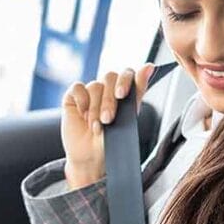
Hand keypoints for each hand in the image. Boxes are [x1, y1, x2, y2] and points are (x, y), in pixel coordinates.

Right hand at [61, 64, 155, 189]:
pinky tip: (82, 115)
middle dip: (109, 100)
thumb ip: (137, 92)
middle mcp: (108, 89)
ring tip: (96, 126)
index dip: (125, 80)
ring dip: (95, 108)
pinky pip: (78, 88)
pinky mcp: (74, 97)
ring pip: (95, 86)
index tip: (122, 94)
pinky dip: (82, 101)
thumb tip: (149, 66)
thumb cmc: (113, 140)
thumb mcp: (129, 118)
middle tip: (108, 119)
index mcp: (124, 92)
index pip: (127, 74)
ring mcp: (91, 92)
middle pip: (110, 78)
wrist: (92, 157)